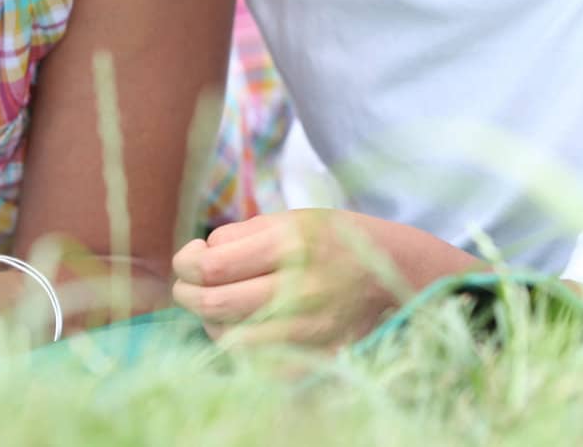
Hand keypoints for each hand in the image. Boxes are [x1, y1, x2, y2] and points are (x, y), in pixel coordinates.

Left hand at [172, 210, 478, 347]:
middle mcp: (298, 286)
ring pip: (228, 338)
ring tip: (219, 306)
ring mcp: (307, 327)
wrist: (395, 270)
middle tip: (187, 287)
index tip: (189, 259)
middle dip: (187, 294)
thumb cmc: (334, 239)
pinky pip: (255, 363)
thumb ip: (242, 237)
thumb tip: (195, 258)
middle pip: (212, 303)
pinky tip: (245, 328)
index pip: (211, 264)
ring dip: (211, 322)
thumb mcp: (293, 219)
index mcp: (291, 243)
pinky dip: (240, 346)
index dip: (186, 264)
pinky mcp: (314, 355)